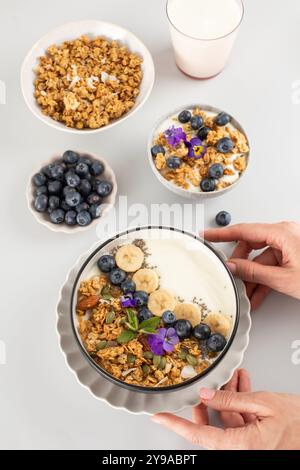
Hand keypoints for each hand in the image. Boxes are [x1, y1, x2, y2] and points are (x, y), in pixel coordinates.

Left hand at [152, 369, 299, 449]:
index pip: (201, 436)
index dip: (178, 425)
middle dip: (207, 401)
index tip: (161, 417)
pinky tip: (240, 383)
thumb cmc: (299, 422)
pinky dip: (239, 399)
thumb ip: (232, 399)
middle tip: (202, 386)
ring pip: (227, 417)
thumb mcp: (264, 404)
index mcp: (243, 445)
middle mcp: (242, 447)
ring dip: (227, 394)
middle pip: (212, 425)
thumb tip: (206, 394)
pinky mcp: (254, 435)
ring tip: (230, 376)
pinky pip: (239, 417)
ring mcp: (248, 442)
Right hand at [205, 221, 299, 308]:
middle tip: (230, 276)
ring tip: (244, 292)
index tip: (208, 235)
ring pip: (261, 259)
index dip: (222, 234)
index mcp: (283, 232)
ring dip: (252, 277)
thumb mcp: (283, 278)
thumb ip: (254, 272)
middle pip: (251, 245)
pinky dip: (264, 278)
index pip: (244, 231)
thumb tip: (234, 267)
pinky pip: (272, 264)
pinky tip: (257, 294)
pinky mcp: (293, 255)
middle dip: (240, 265)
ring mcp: (290, 244)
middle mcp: (286, 234)